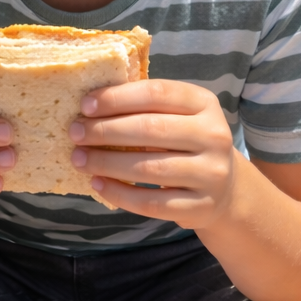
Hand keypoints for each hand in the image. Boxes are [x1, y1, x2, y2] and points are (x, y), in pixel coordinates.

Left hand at [68, 79, 237, 230]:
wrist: (225, 189)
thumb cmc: (186, 142)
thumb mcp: (177, 115)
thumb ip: (144, 106)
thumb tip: (89, 106)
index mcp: (203, 103)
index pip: (156, 93)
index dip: (117, 98)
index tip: (85, 105)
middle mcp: (214, 136)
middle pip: (151, 129)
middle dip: (105, 131)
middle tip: (75, 133)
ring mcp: (211, 173)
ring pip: (150, 168)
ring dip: (107, 163)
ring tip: (80, 159)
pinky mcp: (201, 206)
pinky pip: (152, 202)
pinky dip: (120, 193)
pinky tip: (98, 184)